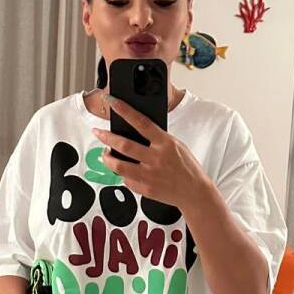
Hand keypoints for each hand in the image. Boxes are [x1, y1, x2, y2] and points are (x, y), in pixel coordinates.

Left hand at [91, 96, 207, 210]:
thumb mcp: (176, 146)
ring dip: (107, 158)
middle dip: (107, 137)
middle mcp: (156, 158)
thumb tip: (136, 132)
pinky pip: (127, 180)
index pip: (141, 122)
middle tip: (98, 132)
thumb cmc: (187, 167)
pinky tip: (123, 170)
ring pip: (119, 165)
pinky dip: (123, 174)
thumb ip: (158, 139)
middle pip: (124, 145)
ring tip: (105, 153)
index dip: (124, 110)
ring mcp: (150, 175)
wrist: (195, 192)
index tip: (112, 101)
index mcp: (165, 143)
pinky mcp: (146, 189)